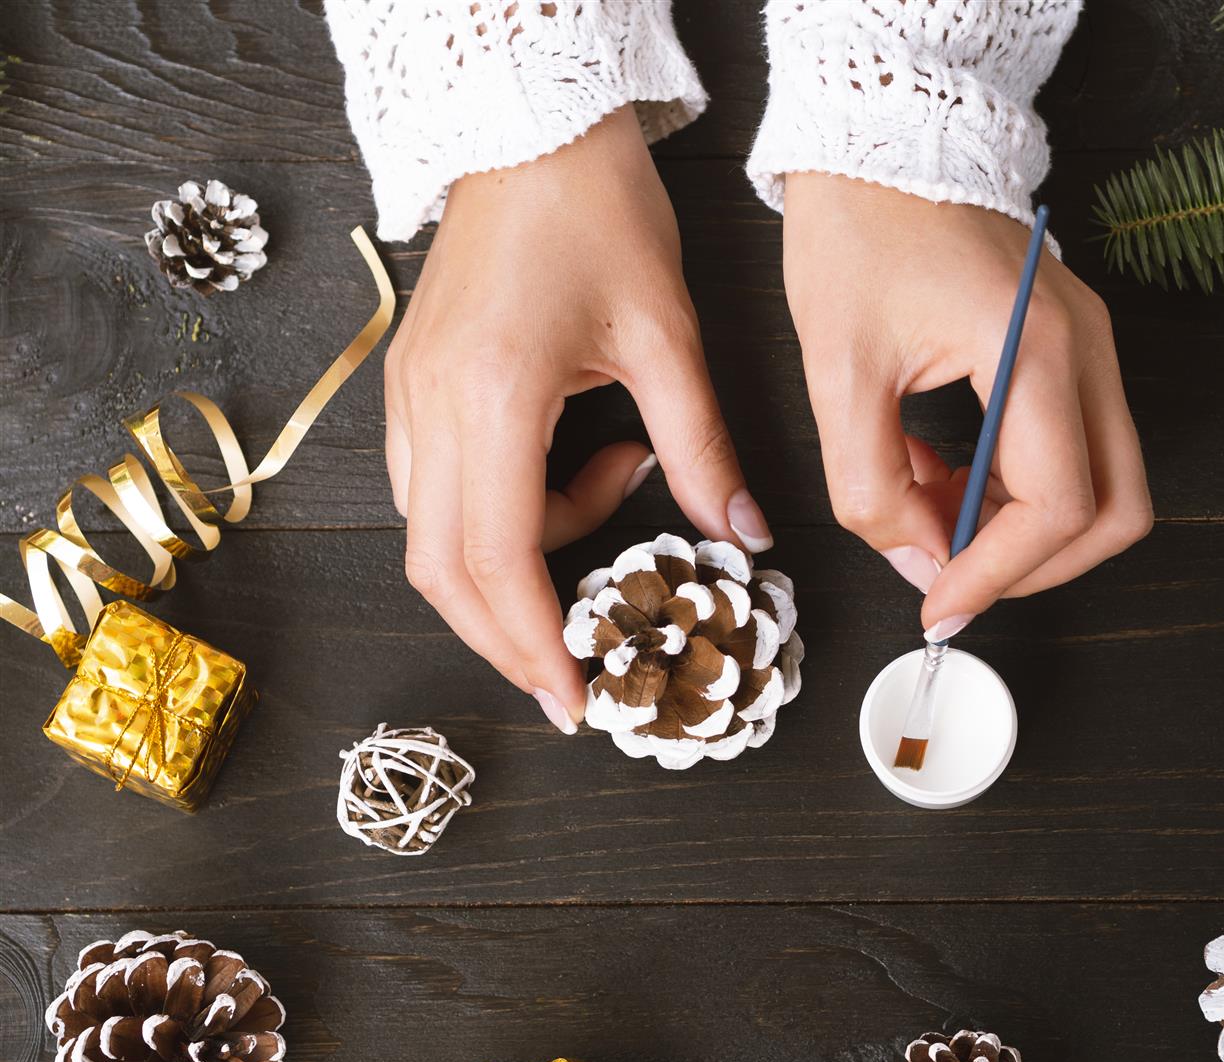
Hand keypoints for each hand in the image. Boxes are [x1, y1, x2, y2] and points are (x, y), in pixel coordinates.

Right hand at [385, 107, 770, 731]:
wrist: (527, 128)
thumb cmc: (597, 212)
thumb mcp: (668, 335)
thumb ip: (703, 448)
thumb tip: (742, 532)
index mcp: (492, 399)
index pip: (498, 561)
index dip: (535, 643)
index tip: (575, 697)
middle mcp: (430, 408)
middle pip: (441, 573)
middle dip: (507, 637)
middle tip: (573, 671)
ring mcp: (406, 398)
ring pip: (433, 537)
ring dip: (511, 569)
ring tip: (607, 504)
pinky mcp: (409, 386)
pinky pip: (434, 492)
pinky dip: (495, 519)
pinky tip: (565, 473)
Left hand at [781, 175, 1151, 639]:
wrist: (880, 141)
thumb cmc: (858, 233)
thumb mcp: (838, 372)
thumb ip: (870, 486)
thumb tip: (916, 563)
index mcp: (1035, 351)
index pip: (1059, 507)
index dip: (998, 575)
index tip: (938, 602)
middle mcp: (1086, 350)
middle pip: (1115, 511)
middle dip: (1036, 567)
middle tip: (953, 577)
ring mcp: (1088, 345)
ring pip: (1099, 484)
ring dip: (1018, 525)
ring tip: (925, 504)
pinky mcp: (1069, 346)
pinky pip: (1070, 445)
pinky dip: (1013, 485)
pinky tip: (938, 469)